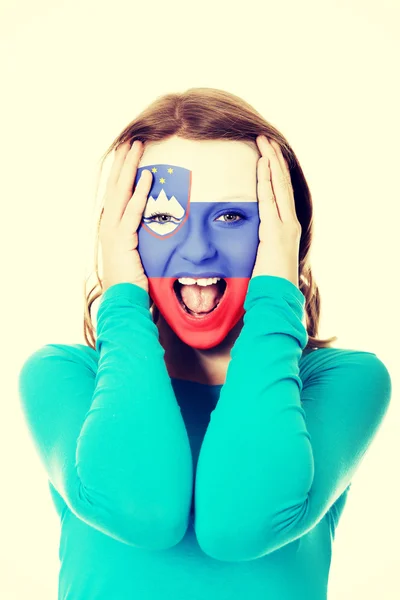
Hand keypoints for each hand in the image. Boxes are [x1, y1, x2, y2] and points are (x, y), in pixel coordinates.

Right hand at [99, 140, 151, 292]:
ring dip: (130, 168)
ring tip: (137, 146)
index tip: (127, 153)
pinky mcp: (122, 240)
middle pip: (116, 186)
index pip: (116, 193)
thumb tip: (157, 224)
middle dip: (123, 162)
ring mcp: (113, 232)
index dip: (121, 172)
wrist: (123, 301)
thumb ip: (142, 236)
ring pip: (122, 192)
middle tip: (130, 139)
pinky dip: (140, 193)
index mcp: (111, 227)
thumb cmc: (133, 282)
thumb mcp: (136, 253)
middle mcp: (108, 225)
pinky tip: (146, 176)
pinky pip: (133, 211)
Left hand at [251, 135, 300, 288]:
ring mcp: (286, 226)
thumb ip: (258, 245)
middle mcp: (289, 223)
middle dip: (273, 159)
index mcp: (285, 228)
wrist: (276, 298)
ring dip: (271, 162)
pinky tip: (263, 163)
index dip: (274, 172)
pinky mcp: (277, 231)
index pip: (280, 193)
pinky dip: (267, 179)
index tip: (266, 154)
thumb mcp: (262, 259)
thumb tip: (249, 241)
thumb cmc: (268, 284)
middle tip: (264, 137)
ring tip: (265, 141)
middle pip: (282, 183)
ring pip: (279, 186)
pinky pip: (270, 199)